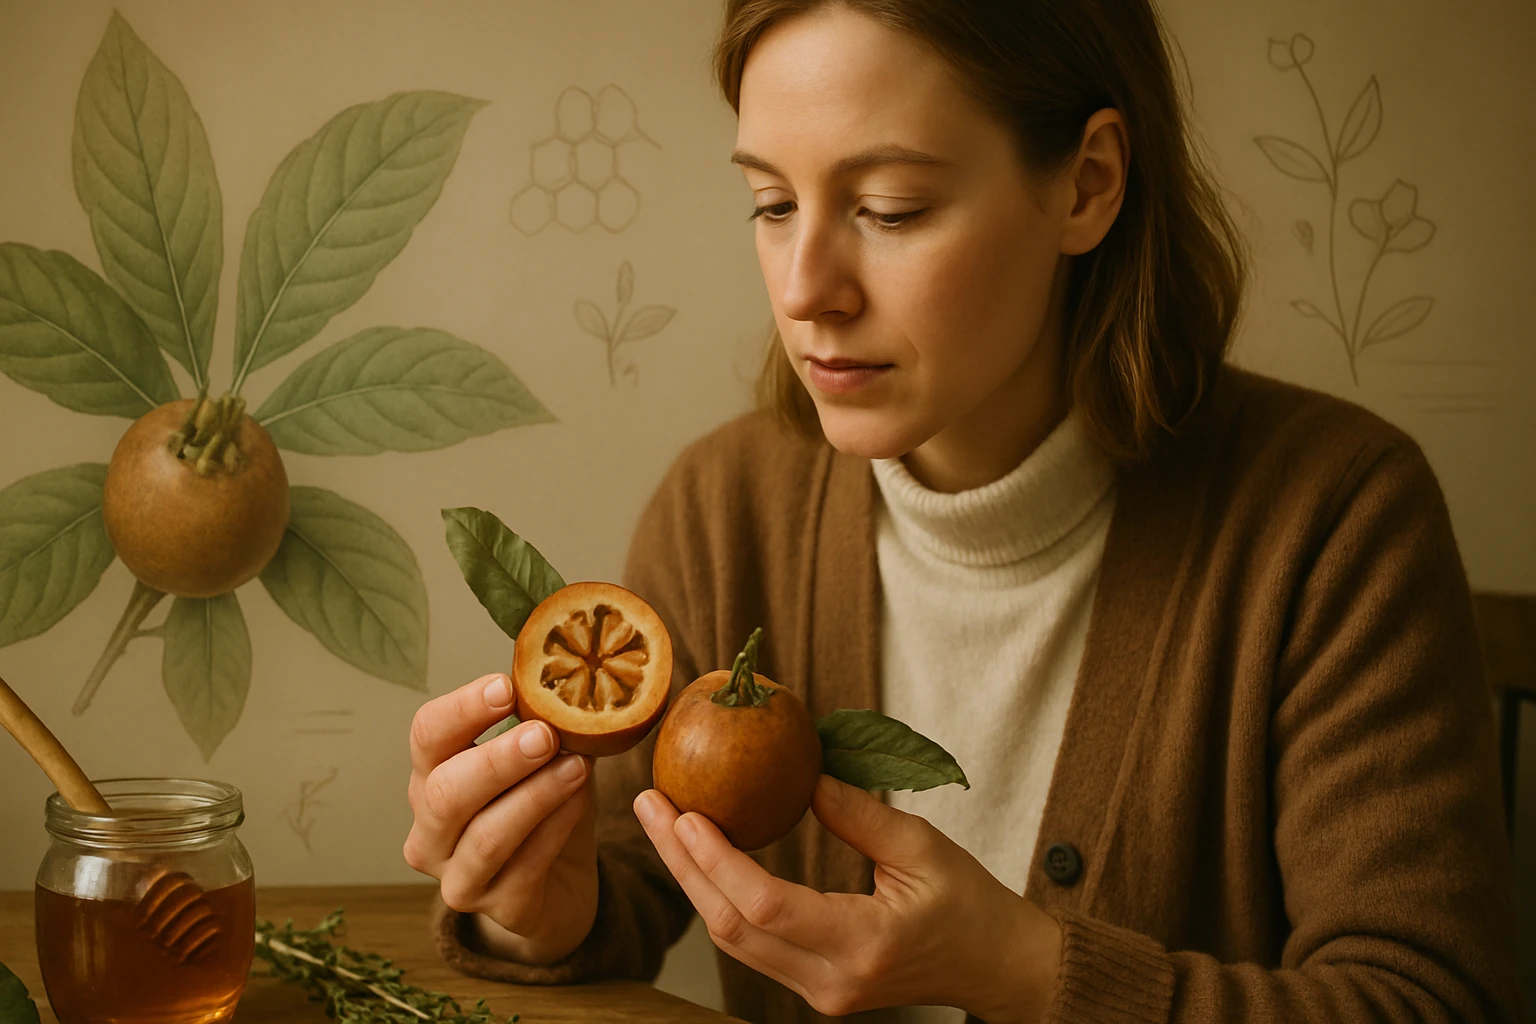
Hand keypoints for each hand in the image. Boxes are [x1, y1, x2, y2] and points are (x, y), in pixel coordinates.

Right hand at [404, 672, 598, 964]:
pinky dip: (556, 830)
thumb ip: (543, 726)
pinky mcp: (499, 910)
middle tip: (545, 734)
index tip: (506, 687)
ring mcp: (458, 878)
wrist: (559, 887)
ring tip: (578, 766)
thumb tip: (574, 682)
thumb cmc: (543, 809)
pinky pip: (525, 869)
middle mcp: (430, 831)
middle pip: (444, 792)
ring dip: (535, 796)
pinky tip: (580, 801)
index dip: (462, 709)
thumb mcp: (539, 760)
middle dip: (497, 760)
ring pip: (485, 837)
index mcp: (431, 778)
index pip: (426, 736)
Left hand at [635, 775, 1061, 1021]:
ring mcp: (819, 992)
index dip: (717, 859)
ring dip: (692, 880)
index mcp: (864, 944)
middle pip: (733, 926)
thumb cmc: (970, 903)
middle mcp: (832, 980)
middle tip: (650, 806)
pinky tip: (699, 855)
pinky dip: (719, 896)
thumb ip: (858, 813)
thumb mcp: (923, 846)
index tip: (684, 812)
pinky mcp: (813, 988)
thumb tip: (802, 772)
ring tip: (663, 822)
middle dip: (682, 864)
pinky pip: (751, 943)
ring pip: (733, 939)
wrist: (995, 966)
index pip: (768, 906)